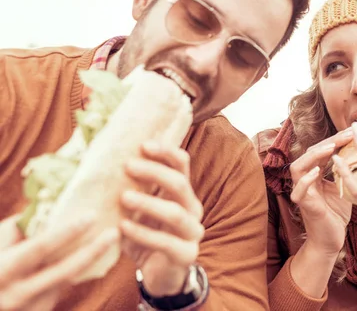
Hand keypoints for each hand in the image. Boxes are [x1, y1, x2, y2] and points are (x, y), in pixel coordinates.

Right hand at [0, 214, 117, 310]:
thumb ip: (14, 231)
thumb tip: (44, 206)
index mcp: (2, 270)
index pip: (40, 248)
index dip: (67, 232)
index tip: (91, 216)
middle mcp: (16, 294)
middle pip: (63, 271)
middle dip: (92, 251)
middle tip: (113, 232)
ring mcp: (28, 309)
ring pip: (65, 282)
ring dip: (86, 262)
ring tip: (107, 241)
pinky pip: (58, 292)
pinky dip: (72, 275)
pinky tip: (86, 258)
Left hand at [121, 141, 203, 296]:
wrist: (158, 274)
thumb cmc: (145, 234)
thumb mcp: (139, 209)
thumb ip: (131, 189)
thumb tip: (100, 162)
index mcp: (182, 192)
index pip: (182, 164)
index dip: (166, 152)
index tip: (143, 145)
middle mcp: (192, 208)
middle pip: (180, 184)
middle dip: (154, 172)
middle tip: (128, 166)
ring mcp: (192, 232)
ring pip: (176, 213)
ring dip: (148, 203)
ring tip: (123, 198)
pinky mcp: (186, 255)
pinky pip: (166, 242)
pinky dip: (143, 233)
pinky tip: (123, 227)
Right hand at [289, 128, 353, 256]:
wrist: (331, 241)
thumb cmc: (338, 214)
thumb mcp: (346, 187)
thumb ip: (349, 171)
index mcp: (316, 173)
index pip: (324, 149)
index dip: (339, 138)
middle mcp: (306, 179)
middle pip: (311, 152)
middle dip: (330, 141)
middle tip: (348, 133)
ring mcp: (302, 192)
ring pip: (298, 167)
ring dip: (314, 156)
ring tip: (330, 147)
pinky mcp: (302, 205)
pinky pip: (299, 190)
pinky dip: (306, 180)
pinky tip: (317, 172)